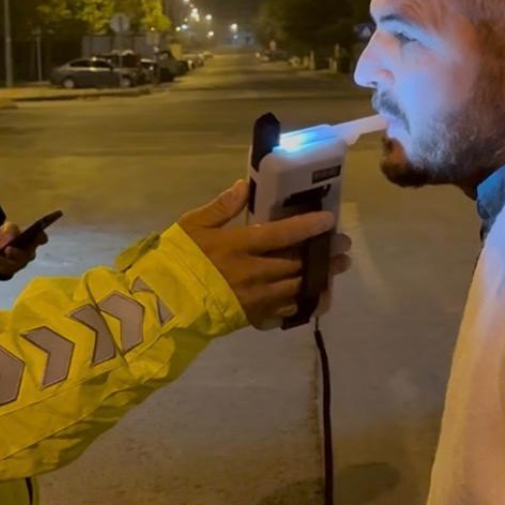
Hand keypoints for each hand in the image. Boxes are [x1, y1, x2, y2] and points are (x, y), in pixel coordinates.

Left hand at [0, 221, 44, 278]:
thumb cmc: (9, 234)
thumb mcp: (9, 227)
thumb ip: (10, 229)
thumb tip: (10, 237)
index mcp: (32, 241)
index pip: (41, 239)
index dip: (41, 237)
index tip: (38, 234)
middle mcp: (28, 255)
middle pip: (26, 256)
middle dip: (16, 253)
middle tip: (7, 249)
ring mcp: (18, 265)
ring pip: (13, 266)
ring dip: (3, 262)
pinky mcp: (8, 271)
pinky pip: (1, 271)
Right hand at [178, 180, 352, 329]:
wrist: (161, 304)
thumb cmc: (176, 260)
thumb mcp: (191, 226)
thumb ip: (221, 207)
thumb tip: (245, 186)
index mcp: (239, 246)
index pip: (281, 234)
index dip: (308, 226)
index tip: (329, 220)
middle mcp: (254, 273)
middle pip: (298, 263)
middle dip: (324, 253)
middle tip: (342, 244)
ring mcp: (256, 299)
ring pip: (298, 288)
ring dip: (321, 278)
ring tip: (338, 269)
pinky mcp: (253, 318)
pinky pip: (286, 312)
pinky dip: (305, 304)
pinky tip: (317, 298)